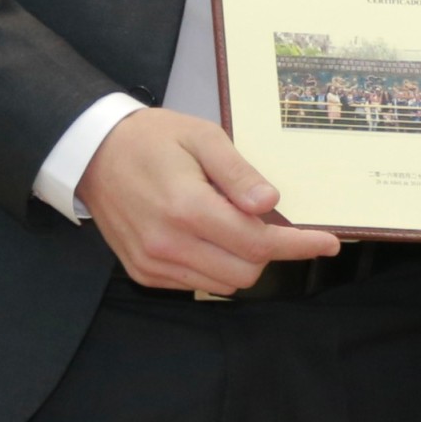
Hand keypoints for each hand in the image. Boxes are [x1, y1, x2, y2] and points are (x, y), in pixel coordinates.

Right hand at [76, 109, 338, 293]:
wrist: (92, 153)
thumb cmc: (151, 139)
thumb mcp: (202, 137)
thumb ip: (238, 173)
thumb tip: (271, 204)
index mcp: (187, 208)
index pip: (258, 242)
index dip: (299, 245)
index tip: (328, 243)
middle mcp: (169, 244)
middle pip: (246, 271)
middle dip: (268, 249)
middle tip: (260, 216)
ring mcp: (153, 263)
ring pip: (223, 284)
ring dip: (241, 259)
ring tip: (227, 220)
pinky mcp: (143, 272)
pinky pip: (196, 283)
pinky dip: (213, 265)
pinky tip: (205, 234)